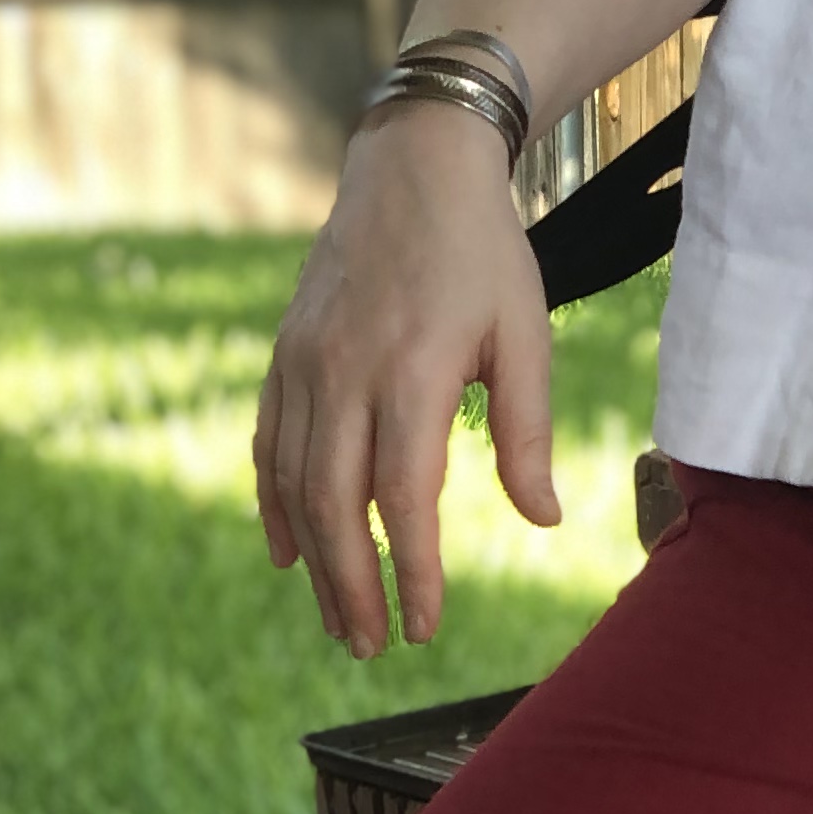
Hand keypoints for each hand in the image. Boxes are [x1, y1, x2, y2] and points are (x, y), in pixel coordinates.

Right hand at [253, 100, 559, 657]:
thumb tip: (543, 518)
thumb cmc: (483, 253)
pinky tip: (291, 553)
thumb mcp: (525, 334)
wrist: (412, 167)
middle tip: (374, 647)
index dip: (413, 567)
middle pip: (336, 503)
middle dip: (353, 585)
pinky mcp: (284, 353)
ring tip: (341, 619)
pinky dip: (274, 504)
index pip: (404, 493)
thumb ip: (526, 431)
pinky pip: (270, 443)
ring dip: (316, 560)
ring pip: (296, 482)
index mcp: (415, 368)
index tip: (426, 624)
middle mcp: (347, 370)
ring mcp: (305, 361)